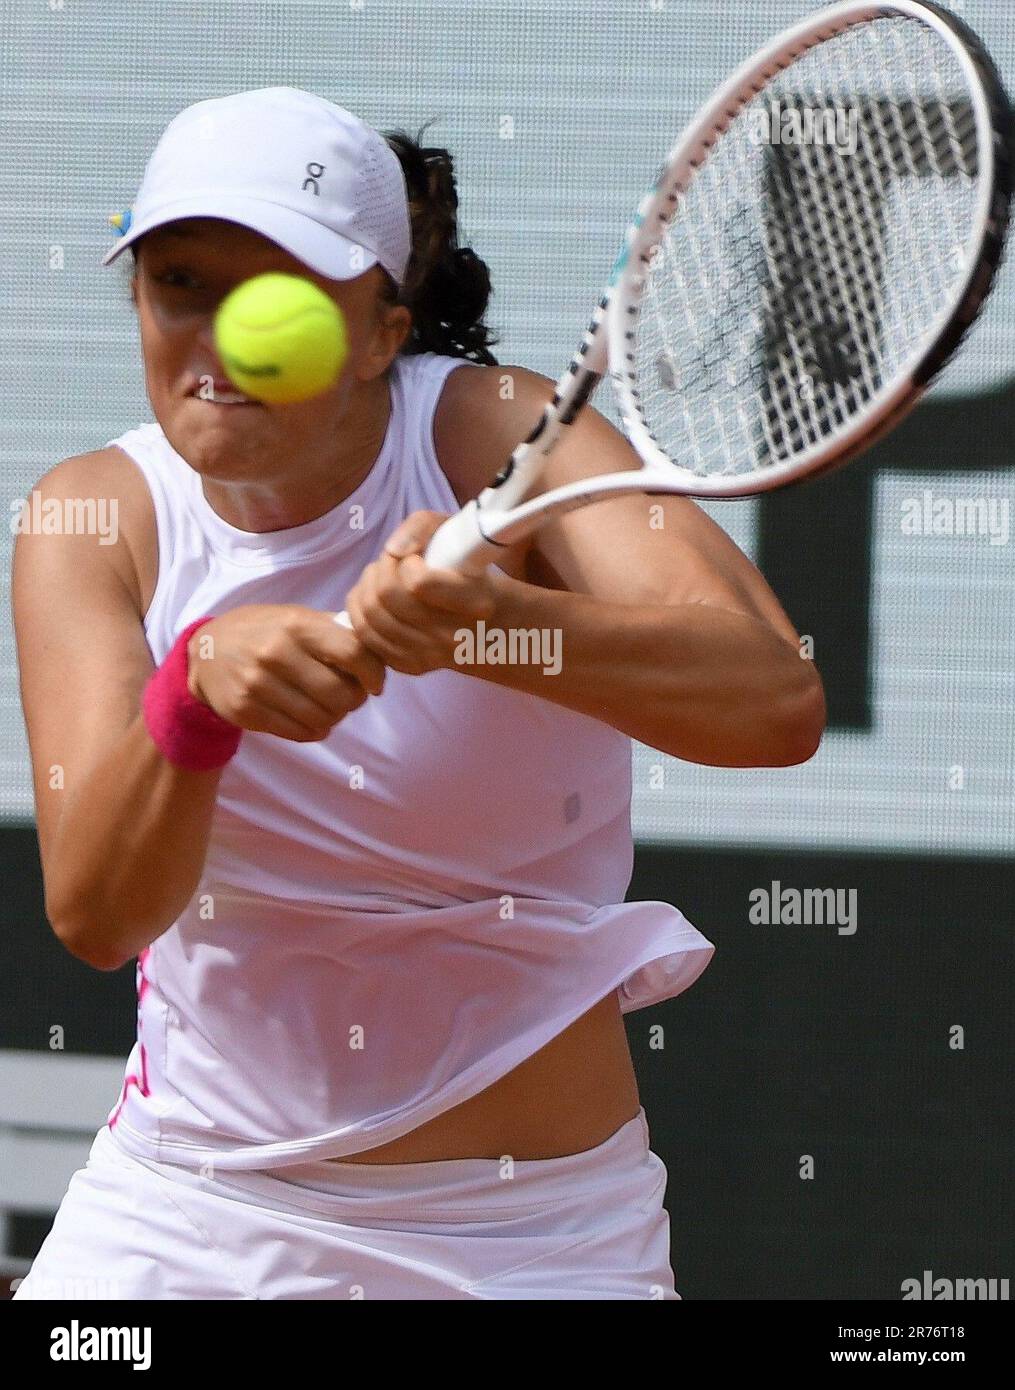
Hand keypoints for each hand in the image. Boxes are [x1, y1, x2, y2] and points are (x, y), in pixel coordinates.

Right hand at [186, 604, 385, 740]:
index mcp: (297, 625)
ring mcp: (258, 684)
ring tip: (328, 707)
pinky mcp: (247, 711)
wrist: (205, 652)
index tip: (375, 683)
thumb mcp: (296, 617)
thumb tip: (380, 649)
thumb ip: (336, 631)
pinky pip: (299, 733)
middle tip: (349, 697)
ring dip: (334, 718)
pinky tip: (310, 719)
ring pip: (322, 719)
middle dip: (354, 701)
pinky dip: (314, 730)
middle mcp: (277, 653)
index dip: (374, 674)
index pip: (353, 653)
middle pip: (341, 694)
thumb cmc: (264, 632)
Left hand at [343, 510, 501, 674]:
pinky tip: (375, 598)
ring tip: (383, 576)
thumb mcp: (461, 535)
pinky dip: (360, 611)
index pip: (418, 583)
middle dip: (382, 569)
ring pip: (371, 617)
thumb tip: (393, 550)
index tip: (418, 559)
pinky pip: (366, 637)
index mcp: (475, 600)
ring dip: (368, 587)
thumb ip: (423, 527)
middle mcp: (454, 634)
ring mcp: (431, 655)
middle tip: (394, 562)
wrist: (494, 628)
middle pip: (387, 596)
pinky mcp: (411, 666)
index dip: (408, 563)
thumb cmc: (472, 572)